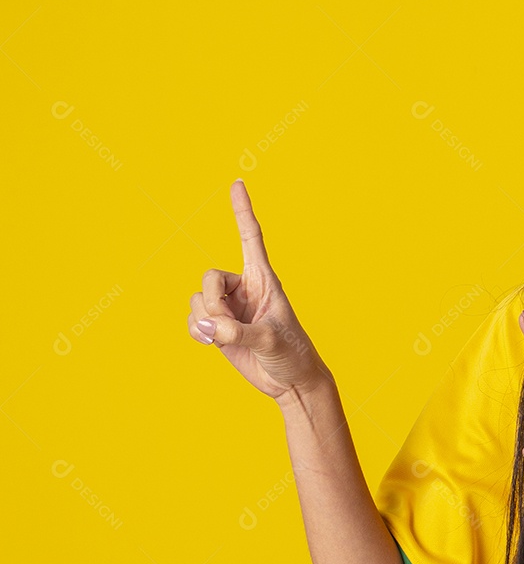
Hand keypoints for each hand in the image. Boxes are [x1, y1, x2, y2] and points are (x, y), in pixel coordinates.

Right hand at [187, 180, 329, 400]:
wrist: (289, 381)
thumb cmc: (292, 354)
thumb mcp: (271, 340)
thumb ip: (239, 333)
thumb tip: (209, 327)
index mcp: (264, 279)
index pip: (250, 237)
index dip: (242, 210)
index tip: (237, 182)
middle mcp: (243, 288)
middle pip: (209, 276)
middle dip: (211, 303)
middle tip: (228, 328)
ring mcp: (229, 308)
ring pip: (197, 300)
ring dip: (205, 321)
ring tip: (227, 338)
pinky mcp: (218, 328)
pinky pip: (193, 320)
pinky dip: (197, 332)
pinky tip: (213, 343)